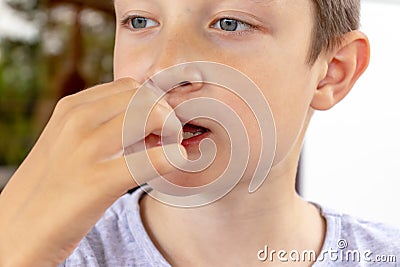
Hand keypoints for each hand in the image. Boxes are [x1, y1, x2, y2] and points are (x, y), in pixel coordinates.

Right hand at [0, 78, 185, 266]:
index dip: (151, 103)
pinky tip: (174, 163)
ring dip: (171, 131)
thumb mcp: (69, 142)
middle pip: (143, 96)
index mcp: (71, 109)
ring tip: (168, 151)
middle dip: (164, 113)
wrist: (18, 232)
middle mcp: (77, 121)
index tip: (156, 126)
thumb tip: (146, 119)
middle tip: (167, 138)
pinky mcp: (97, 182)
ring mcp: (86, 150)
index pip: (129, 86)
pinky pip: (150, 160)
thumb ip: (101, 125)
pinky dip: (171, 158)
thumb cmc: (52, 187)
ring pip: (150, 115)